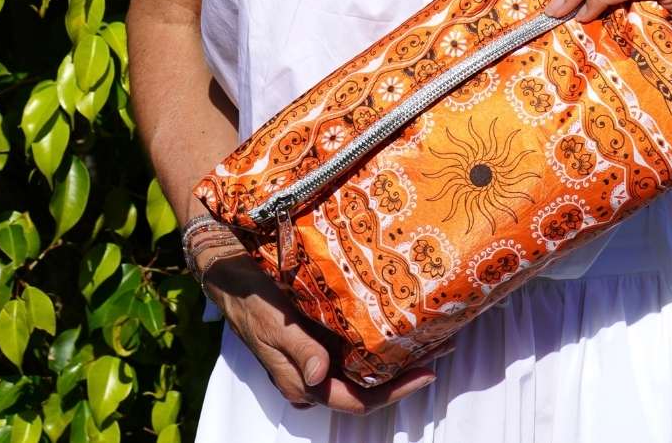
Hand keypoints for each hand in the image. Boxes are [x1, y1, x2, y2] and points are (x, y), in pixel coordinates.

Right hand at [200, 253, 439, 414]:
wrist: (228, 270)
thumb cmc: (251, 297)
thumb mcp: (273, 323)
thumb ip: (297, 350)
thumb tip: (319, 376)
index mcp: (302, 383)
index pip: (358, 400)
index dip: (395, 392)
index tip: (428, 373)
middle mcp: (313, 375)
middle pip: (368, 385)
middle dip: (406, 371)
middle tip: (442, 346)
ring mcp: (316, 356)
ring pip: (363, 366)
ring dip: (396, 353)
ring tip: (431, 332)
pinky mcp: (317, 335)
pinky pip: (354, 345)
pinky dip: (378, 336)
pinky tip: (398, 318)